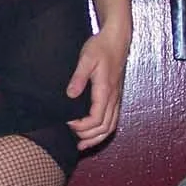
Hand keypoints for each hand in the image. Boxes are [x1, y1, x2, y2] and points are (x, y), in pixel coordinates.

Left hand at [65, 24, 129, 150]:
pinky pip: (113, 120)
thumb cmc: (101, 47)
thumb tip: (70, 95)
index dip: (82, 126)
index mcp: (105, 91)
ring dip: (97, 138)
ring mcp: (116, 98)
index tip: (68, 123)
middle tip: (72, 139)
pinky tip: (92, 133)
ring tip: (82, 145)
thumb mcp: (86, 58)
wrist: (116, 39)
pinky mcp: (116, 97)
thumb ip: (78, 77)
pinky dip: (103, 131)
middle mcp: (113, 98)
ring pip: (111, 127)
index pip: (96, 119)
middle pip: (105, 128)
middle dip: (88, 137)